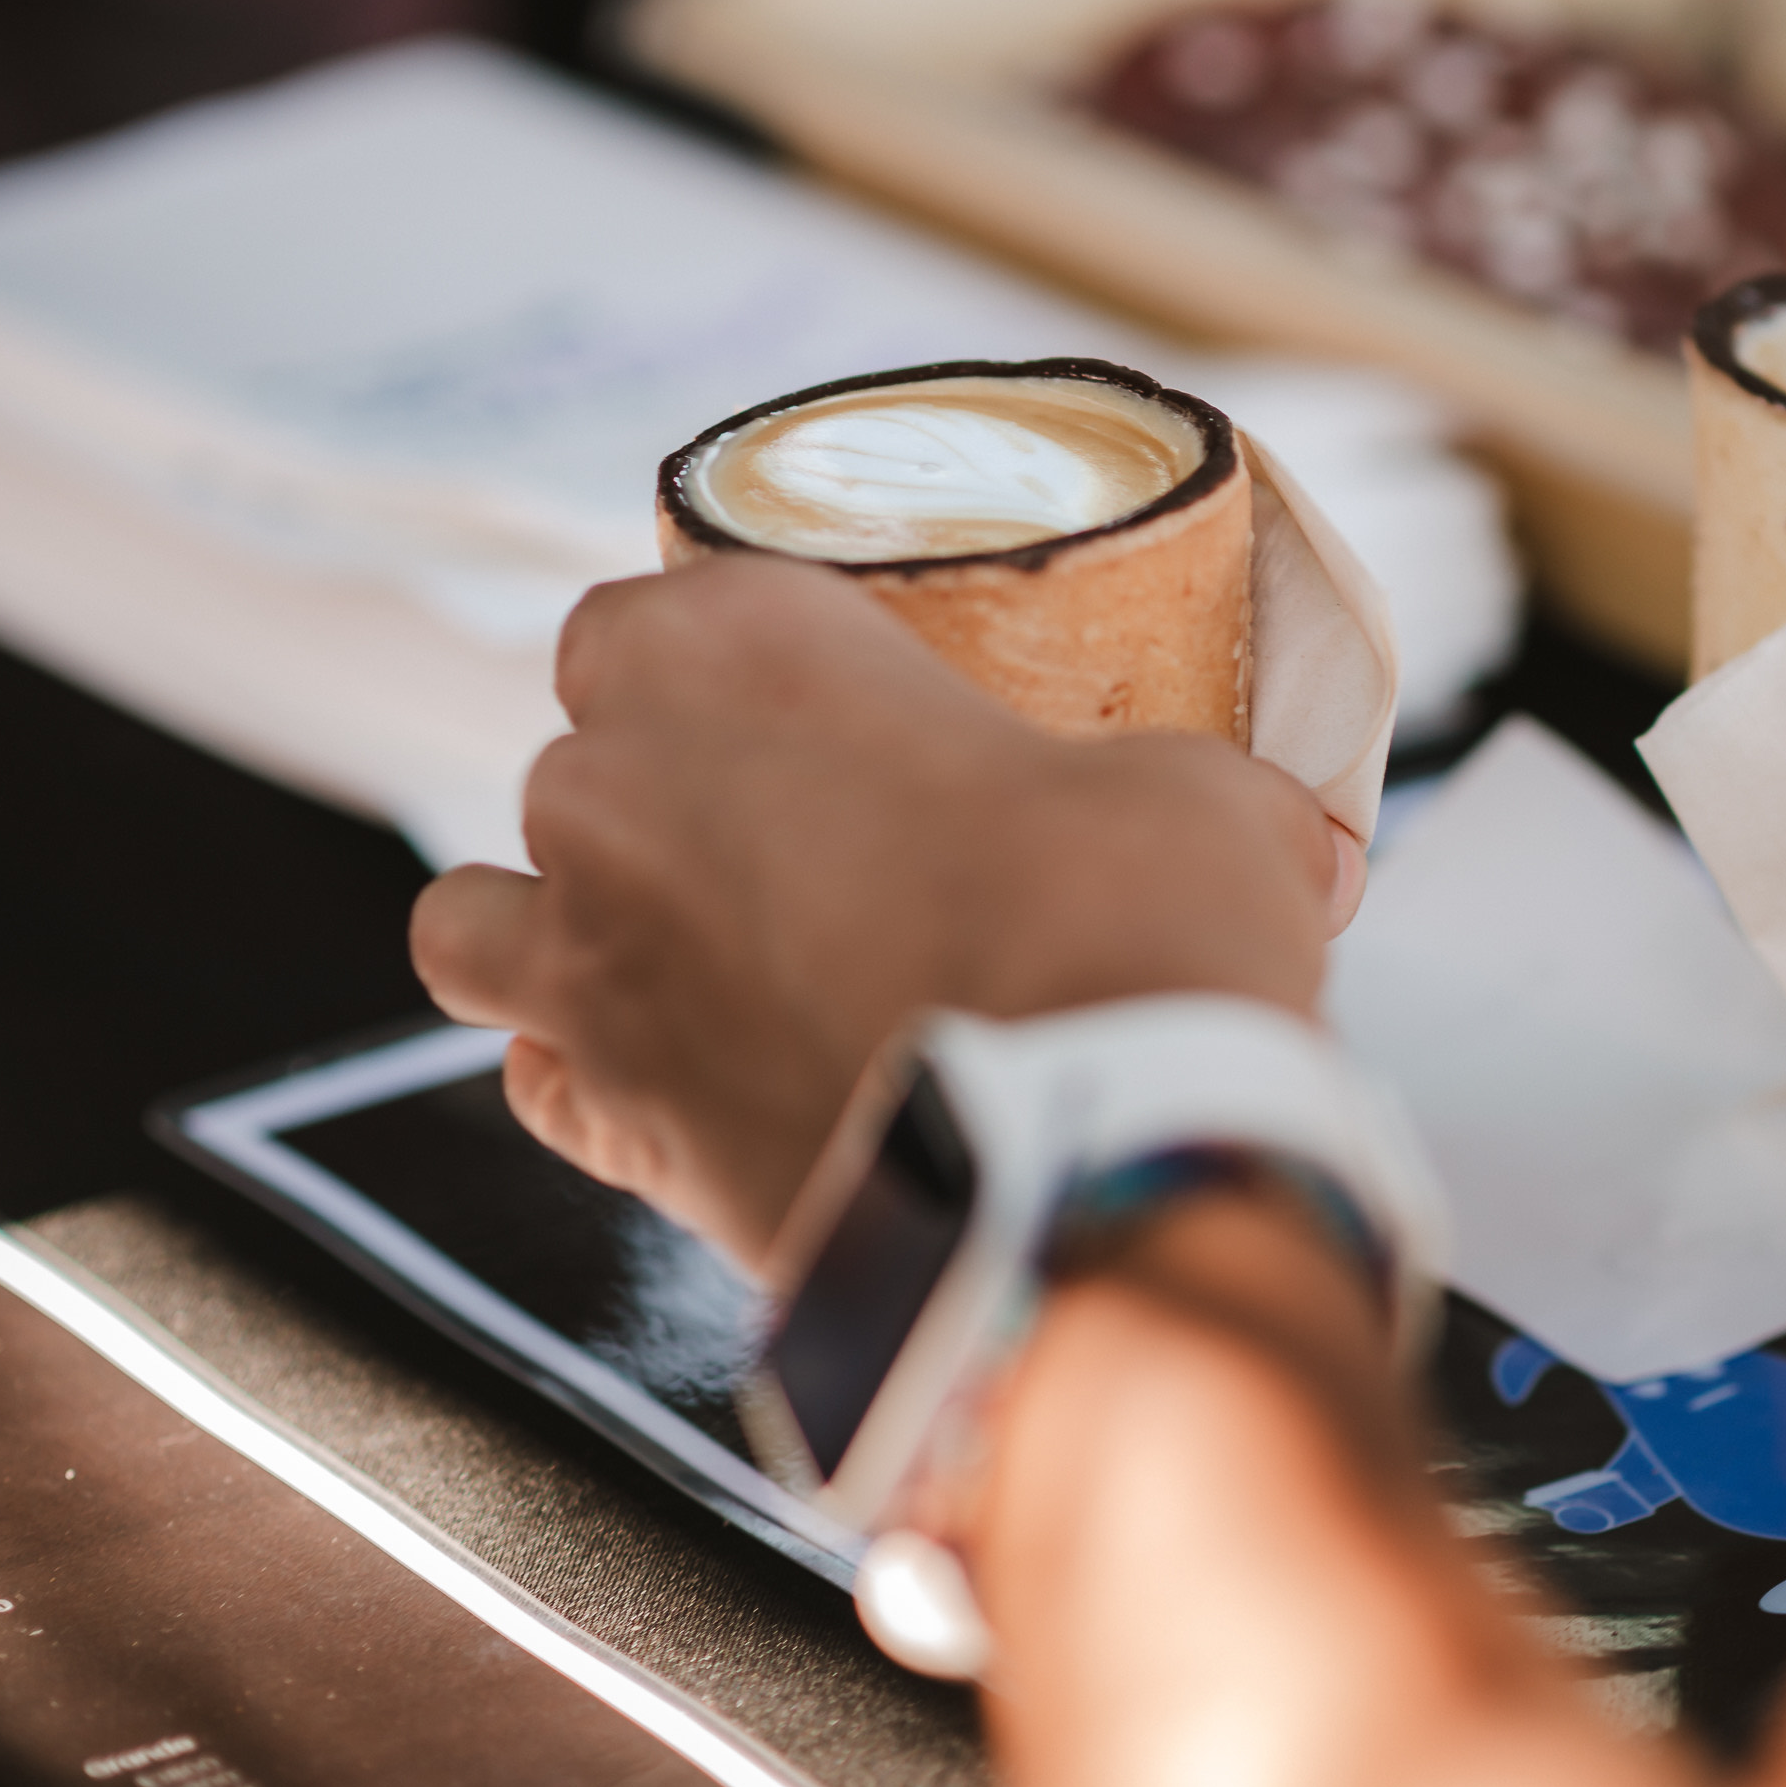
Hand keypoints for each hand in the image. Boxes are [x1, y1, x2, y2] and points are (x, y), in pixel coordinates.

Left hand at [409, 554, 1343, 1275]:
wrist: (1084, 1175)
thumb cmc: (1129, 937)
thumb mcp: (1206, 806)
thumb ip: (1211, 797)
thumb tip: (1308, 847)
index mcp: (737, 652)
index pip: (641, 611)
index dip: (708, 656)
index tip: (797, 702)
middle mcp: (618, 789)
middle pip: (577, 759)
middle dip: (661, 796)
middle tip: (798, 846)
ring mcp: (585, 963)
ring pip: (476, 917)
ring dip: (552, 926)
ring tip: (673, 955)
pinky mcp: (607, 1122)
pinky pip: (534, 1081)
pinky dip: (586, 1082)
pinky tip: (680, 1089)